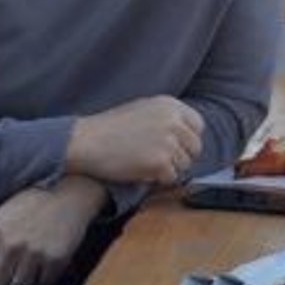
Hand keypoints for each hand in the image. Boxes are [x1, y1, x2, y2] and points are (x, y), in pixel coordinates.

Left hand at [0, 175, 108, 284]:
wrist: (69, 194)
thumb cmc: (32, 204)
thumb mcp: (1, 216)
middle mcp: (11, 244)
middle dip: (3, 279)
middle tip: (13, 269)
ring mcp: (34, 253)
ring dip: (24, 279)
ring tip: (31, 263)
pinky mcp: (55, 259)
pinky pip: (43, 284)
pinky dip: (44, 277)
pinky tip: (46, 261)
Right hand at [65, 95, 204, 183]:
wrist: (86, 141)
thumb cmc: (110, 128)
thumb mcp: (143, 110)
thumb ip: (167, 118)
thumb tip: (189, 134)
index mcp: (171, 105)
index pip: (198, 126)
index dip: (187, 140)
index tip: (175, 147)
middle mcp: (174, 120)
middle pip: (195, 148)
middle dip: (180, 157)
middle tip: (158, 160)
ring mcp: (169, 141)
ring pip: (185, 165)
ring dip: (168, 169)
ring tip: (144, 163)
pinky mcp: (161, 161)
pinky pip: (171, 178)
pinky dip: (158, 179)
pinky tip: (140, 171)